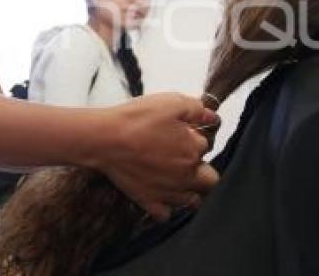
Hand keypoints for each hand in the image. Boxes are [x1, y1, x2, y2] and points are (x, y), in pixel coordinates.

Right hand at [94, 93, 219, 219]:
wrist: (105, 139)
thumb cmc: (136, 120)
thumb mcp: (170, 102)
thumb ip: (196, 108)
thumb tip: (212, 115)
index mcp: (193, 149)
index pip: (205, 145)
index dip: (194, 137)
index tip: (182, 133)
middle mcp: (186, 174)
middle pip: (210, 180)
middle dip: (203, 170)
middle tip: (186, 159)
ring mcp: (168, 191)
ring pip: (192, 201)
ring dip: (188, 190)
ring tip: (174, 178)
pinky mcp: (149, 201)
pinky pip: (165, 214)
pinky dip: (165, 207)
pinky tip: (158, 193)